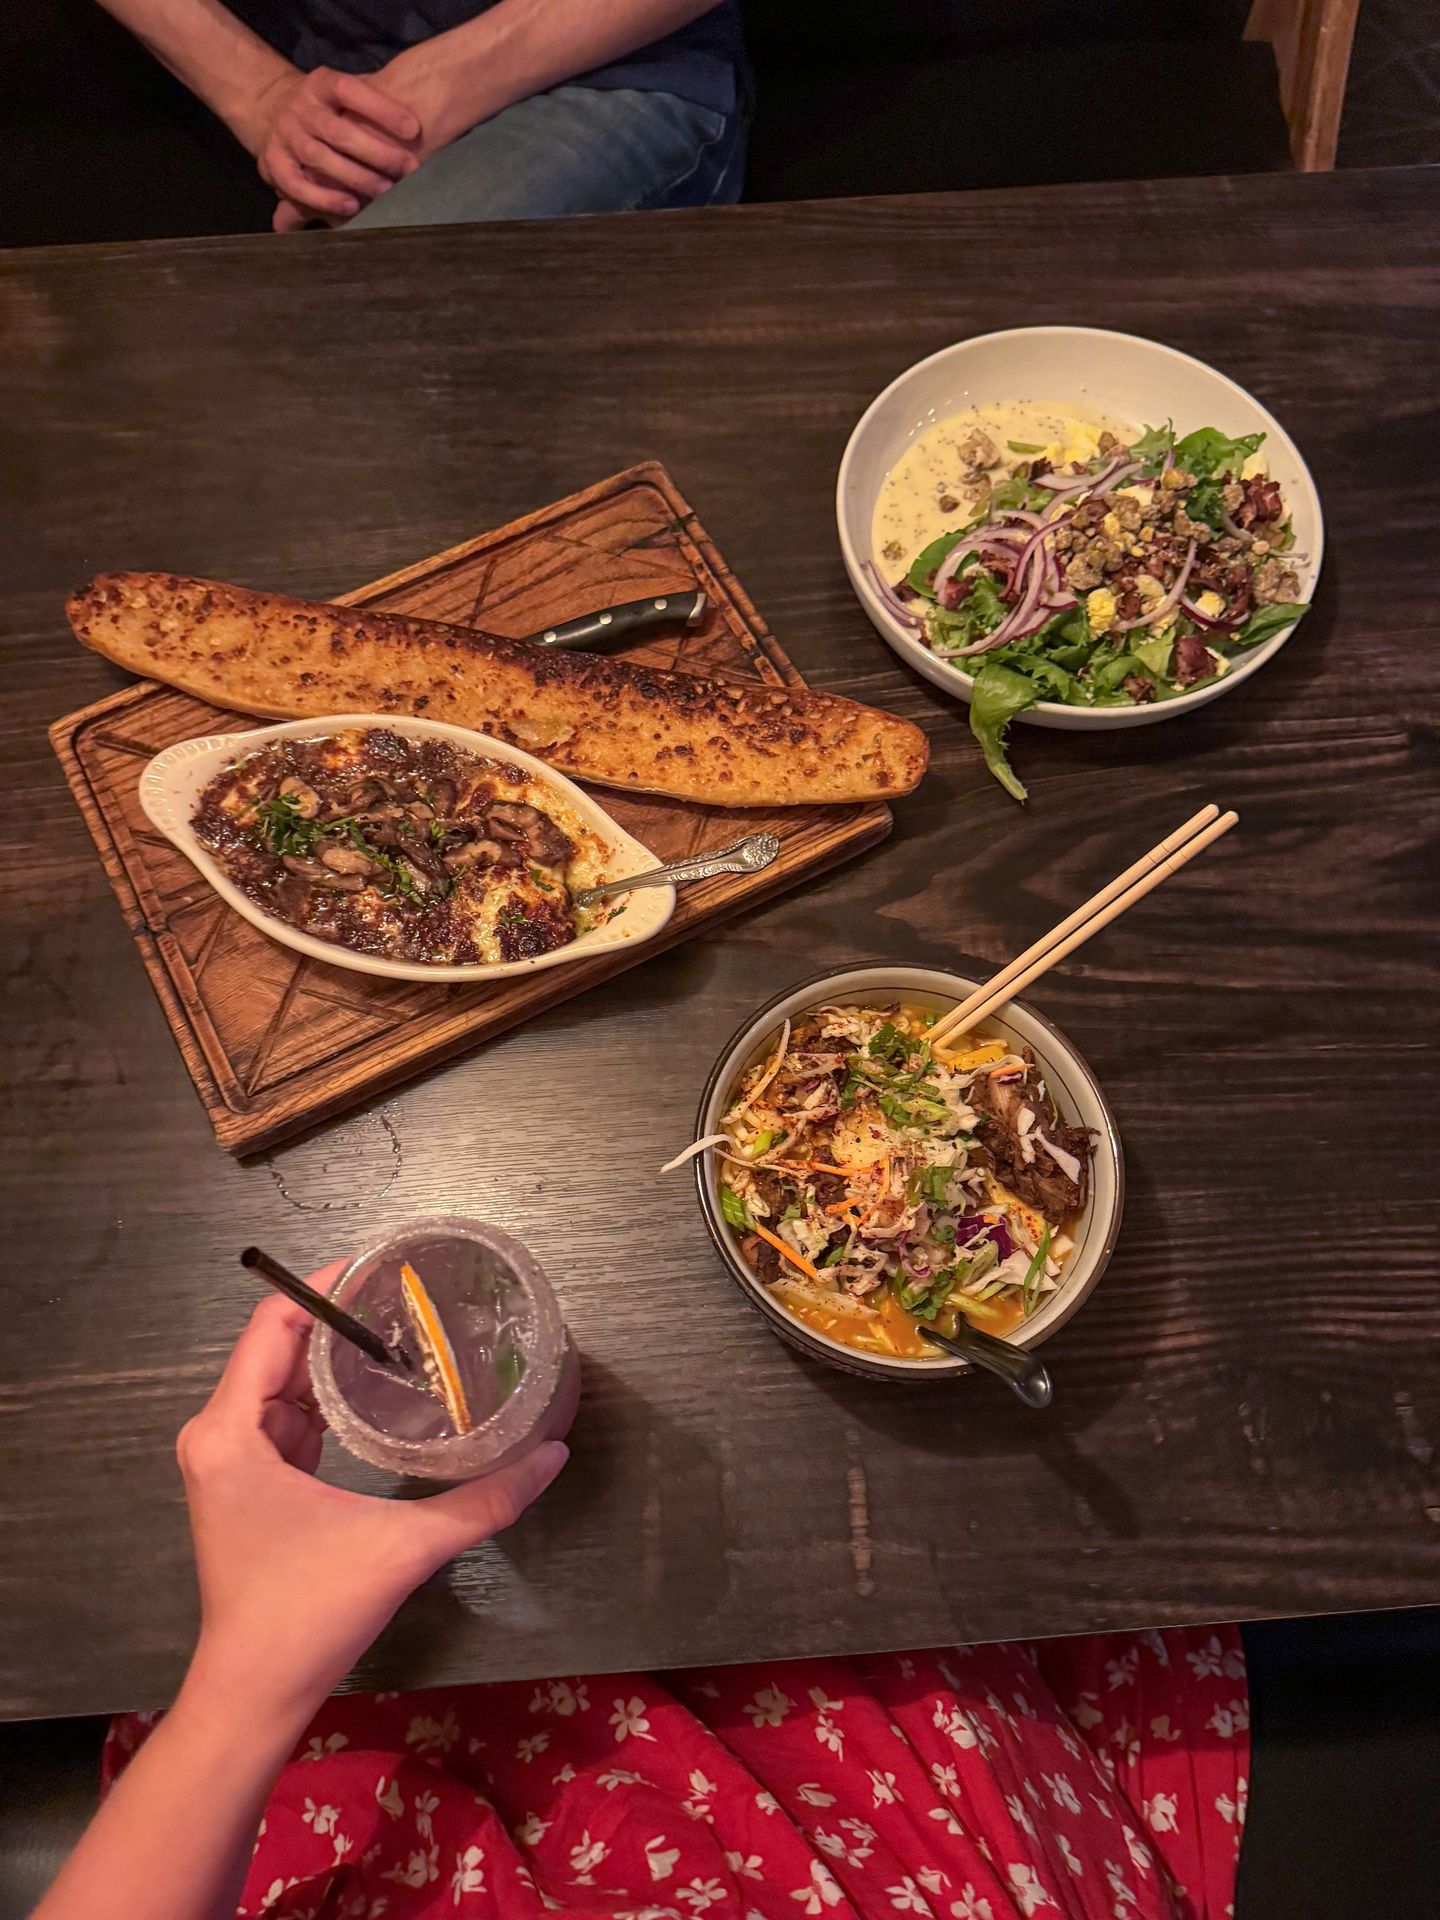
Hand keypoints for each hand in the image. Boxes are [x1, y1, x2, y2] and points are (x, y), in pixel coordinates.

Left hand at [177, 1272, 566, 1726]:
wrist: (256, 1692)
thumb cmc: (309, 1614)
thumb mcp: (404, 1547)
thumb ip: (484, 1500)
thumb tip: (553, 1454)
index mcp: (231, 1432)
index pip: (272, 1326)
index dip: (323, 1287)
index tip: (381, 1265)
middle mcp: (218, 1436)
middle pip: (278, 1348)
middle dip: (340, 1319)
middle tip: (408, 1298)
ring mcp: (228, 1462)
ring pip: (282, 1383)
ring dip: (333, 1358)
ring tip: (400, 1333)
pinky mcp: (247, 1486)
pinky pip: (284, 1417)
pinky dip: (324, 1397)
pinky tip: (374, 1391)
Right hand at [250, 66, 421, 229]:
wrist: (273, 110)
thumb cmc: (328, 109)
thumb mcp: (344, 96)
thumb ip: (372, 102)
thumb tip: (415, 125)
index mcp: (320, 84)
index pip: (349, 89)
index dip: (381, 109)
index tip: (414, 129)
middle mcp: (299, 106)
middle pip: (337, 130)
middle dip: (376, 152)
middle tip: (408, 169)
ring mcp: (284, 134)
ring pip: (319, 157)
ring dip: (355, 177)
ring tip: (385, 191)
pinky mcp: (273, 162)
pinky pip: (296, 184)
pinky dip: (324, 198)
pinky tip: (351, 207)